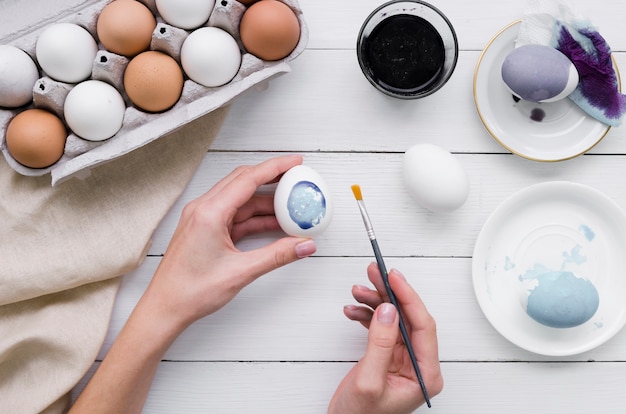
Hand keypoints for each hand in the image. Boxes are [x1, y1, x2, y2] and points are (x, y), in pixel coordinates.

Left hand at [145, 154, 317, 329]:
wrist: (165, 308)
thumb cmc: (190, 291)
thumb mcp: (241, 272)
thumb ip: (277, 255)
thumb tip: (304, 245)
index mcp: (209, 213)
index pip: (248, 179)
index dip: (275, 167)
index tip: (295, 162)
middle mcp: (203, 209)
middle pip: (243, 182)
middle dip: (272, 178)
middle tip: (296, 177)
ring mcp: (203, 219)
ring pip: (240, 200)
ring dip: (265, 201)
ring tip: (291, 205)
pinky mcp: (205, 230)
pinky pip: (235, 216)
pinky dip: (254, 217)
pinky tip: (273, 223)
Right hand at [328, 263, 442, 413]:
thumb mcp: (369, 381)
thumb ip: (380, 344)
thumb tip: (388, 310)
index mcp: (425, 374)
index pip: (424, 326)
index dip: (408, 297)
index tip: (394, 277)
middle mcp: (418, 364)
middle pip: (408, 317)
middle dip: (389, 293)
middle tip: (374, 272)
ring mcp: (402, 359)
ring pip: (393, 318)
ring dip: (375, 302)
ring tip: (357, 291)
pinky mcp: (387, 356)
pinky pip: (380, 327)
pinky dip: (366, 316)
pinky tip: (353, 310)